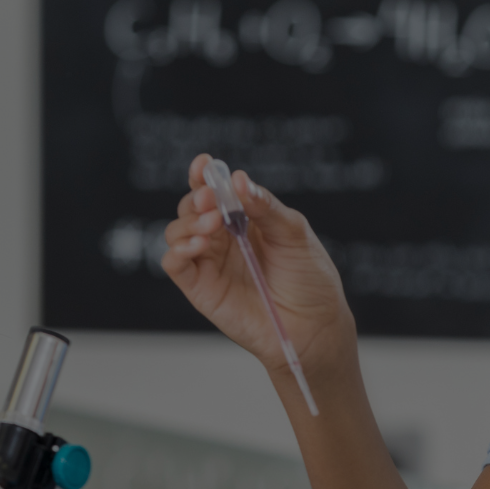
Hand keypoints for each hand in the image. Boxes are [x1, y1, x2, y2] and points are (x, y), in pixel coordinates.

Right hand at [159, 155, 355, 376]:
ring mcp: (209, 263)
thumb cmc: (309, 279)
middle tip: (211, 199)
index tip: (204, 163)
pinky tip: (199, 244)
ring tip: (213, 224)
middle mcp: (222, 239)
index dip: (204, 175)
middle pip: (191, 207)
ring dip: (188, 221)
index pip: (215, 190)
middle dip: (196, 197)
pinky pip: (175, 263)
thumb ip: (266, 208)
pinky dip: (179, 249)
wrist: (314, 325)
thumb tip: (240, 181)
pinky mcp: (200, 288)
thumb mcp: (295, 234)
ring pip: (177, 231)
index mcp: (244, 220)